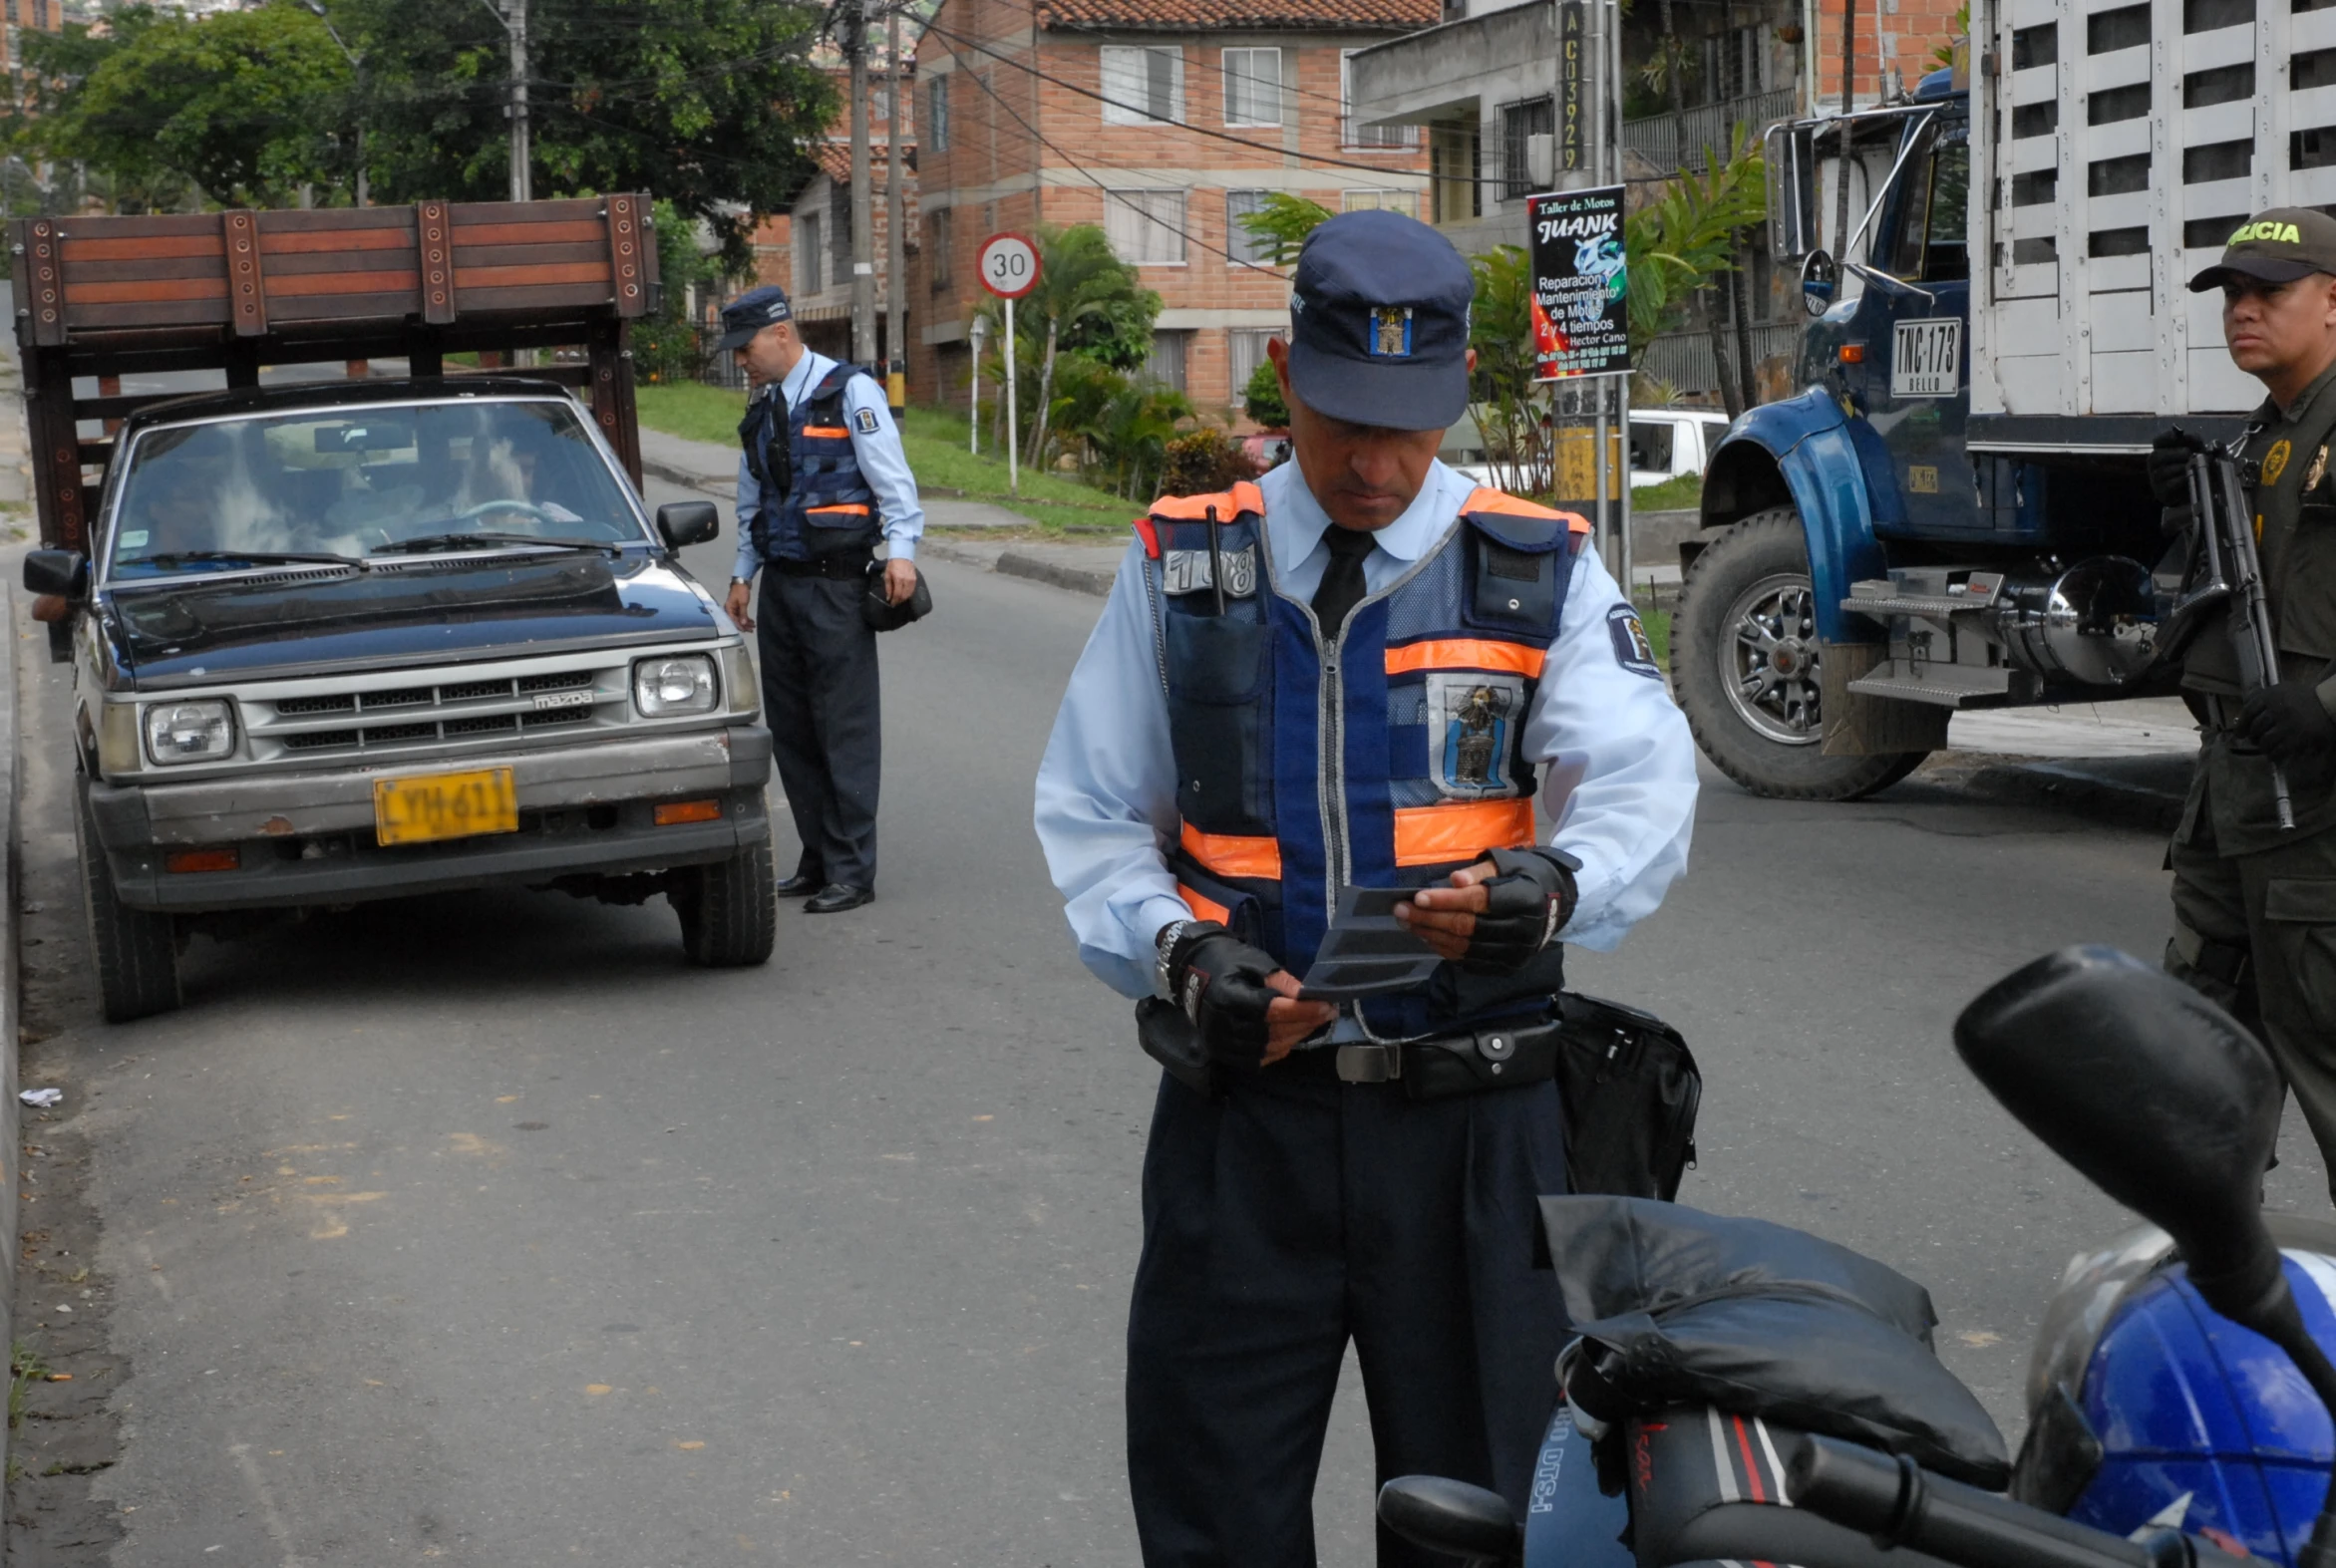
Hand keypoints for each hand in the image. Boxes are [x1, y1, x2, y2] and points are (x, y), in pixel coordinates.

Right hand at [724, 579, 754, 631]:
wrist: (742, 581)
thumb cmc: (741, 591)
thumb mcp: (743, 603)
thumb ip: (743, 614)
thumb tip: (743, 624)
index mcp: (728, 609)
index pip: (733, 621)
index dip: (740, 626)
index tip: (746, 630)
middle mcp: (729, 610)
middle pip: (736, 620)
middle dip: (744, 625)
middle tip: (752, 629)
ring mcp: (734, 609)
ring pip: (739, 618)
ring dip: (746, 622)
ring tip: (753, 626)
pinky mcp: (738, 607)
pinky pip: (741, 615)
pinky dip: (746, 618)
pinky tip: (751, 621)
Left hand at [883, 557, 917, 605]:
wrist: (902, 556)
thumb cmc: (892, 565)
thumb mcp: (887, 575)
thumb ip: (888, 587)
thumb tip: (889, 598)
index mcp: (898, 579)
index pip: (897, 594)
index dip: (895, 601)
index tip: (892, 604)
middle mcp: (906, 581)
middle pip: (904, 596)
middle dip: (899, 601)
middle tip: (895, 603)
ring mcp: (912, 580)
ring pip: (909, 594)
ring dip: (904, 598)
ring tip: (899, 600)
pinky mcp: (915, 580)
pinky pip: (912, 590)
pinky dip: (908, 594)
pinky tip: (904, 595)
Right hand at [1167, 923, 1336, 1065]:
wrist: (1191, 973)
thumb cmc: (1226, 962)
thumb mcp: (1254, 962)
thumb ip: (1281, 981)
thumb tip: (1307, 997)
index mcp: (1229, 997)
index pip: (1273, 1010)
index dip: (1303, 1011)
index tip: (1327, 1006)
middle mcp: (1222, 1024)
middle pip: (1273, 1031)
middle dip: (1304, 1023)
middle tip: (1326, 1014)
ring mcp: (1220, 1042)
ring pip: (1267, 1048)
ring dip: (1294, 1037)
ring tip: (1311, 1024)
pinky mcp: (1221, 1052)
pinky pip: (1256, 1059)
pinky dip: (1277, 1050)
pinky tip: (1290, 1038)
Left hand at [1396, 849, 1577, 974]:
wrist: (1557, 903)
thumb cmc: (1525, 876)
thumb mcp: (1507, 863)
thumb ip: (1479, 872)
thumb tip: (1454, 881)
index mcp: (1524, 899)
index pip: (1478, 902)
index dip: (1446, 900)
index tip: (1418, 897)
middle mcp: (1522, 930)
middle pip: (1467, 927)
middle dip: (1429, 919)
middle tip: (1400, 910)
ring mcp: (1515, 952)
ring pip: (1465, 947)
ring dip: (1431, 935)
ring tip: (1407, 923)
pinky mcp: (1507, 966)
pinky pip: (1469, 960)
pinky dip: (1444, 949)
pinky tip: (1427, 936)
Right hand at [2148, 429, 2205, 508]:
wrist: (2199, 490)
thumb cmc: (2197, 467)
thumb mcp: (2198, 451)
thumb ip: (2195, 441)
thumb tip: (2193, 437)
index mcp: (2163, 451)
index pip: (2158, 441)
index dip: (2166, 437)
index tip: (2177, 436)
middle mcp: (2155, 465)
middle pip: (2155, 456)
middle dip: (2174, 453)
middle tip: (2188, 454)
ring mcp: (2156, 479)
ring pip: (2162, 471)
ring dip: (2180, 467)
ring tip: (2192, 467)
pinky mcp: (2161, 493)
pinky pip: (2168, 485)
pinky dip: (2181, 480)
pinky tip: (2190, 478)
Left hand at [2240, 684, 2335, 764]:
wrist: (2329, 705)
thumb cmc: (2303, 698)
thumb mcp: (2281, 691)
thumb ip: (2261, 698)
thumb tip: (2241, 716)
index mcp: (2271, 696)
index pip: (2248, 711)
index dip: (2241, 724)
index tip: (2239, 733)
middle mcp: (2277, 709)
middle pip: (2255, 727)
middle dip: (2253, 736)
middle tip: (2255, 740)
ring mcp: (2287, 725)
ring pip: (2264, 741)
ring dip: (2263, 746)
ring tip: (2266, 747)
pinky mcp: (2296, 739)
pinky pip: (2277, 751)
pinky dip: (2273, 755)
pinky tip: (2275, 754)